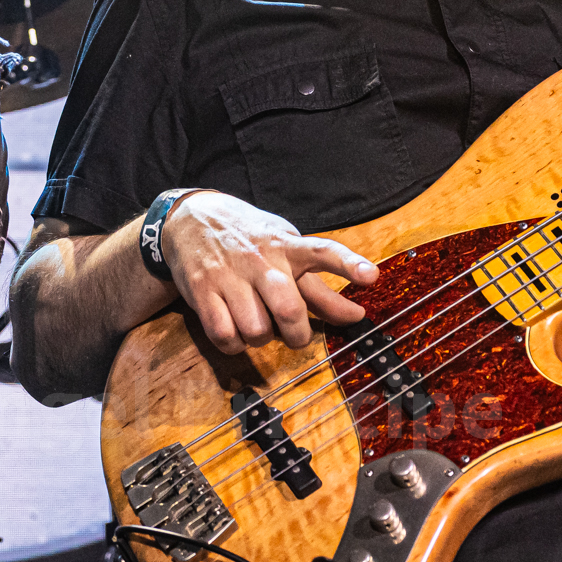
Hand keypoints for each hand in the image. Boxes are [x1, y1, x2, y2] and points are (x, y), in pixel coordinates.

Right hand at [164, 191, 378, 352]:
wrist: (189, 217)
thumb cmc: (248, 239)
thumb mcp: (284, 250)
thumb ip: (319, 288)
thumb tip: (356, 316)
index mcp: (286, 246)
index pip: (322, 251)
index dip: (348, 264)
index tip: (371, 276)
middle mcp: (260, 259)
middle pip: (288, 309)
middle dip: (297, 335)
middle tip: (294, 335)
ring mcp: (228, 274)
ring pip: (256, 329)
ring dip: (261, 338)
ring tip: (257, 324)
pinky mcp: (201, 290)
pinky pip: (224, 335)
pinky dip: (234, 344)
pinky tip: (235, 331)